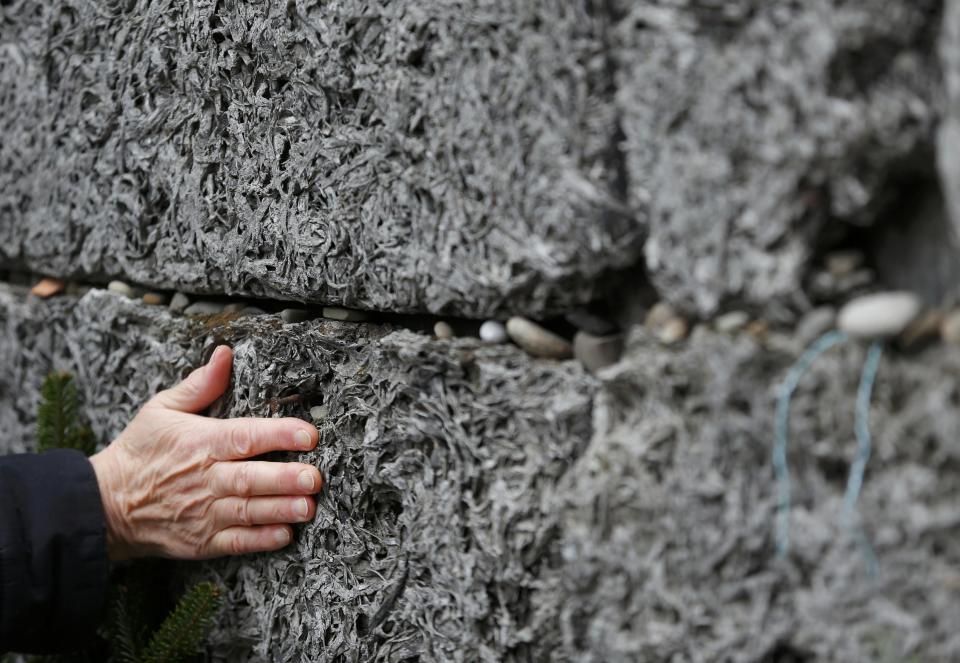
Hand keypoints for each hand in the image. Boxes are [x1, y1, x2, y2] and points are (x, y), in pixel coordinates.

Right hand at [89, 345, 321, 560]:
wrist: (105, 504)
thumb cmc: (140, 451)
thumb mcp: (161, 409)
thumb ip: (199, 384)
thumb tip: (225, 354)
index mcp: (199, 443)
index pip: (244, 436)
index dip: (278, 434)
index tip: (308, 434)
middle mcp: (204, 479)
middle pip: (250, 478)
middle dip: (285, 478)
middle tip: (314, 477)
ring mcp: (203, 513)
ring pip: (248, 512)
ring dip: (280, 510)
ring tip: (308, 507)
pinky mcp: (202, 540)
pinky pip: (236, 542)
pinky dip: (260, 540)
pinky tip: (285, 534)